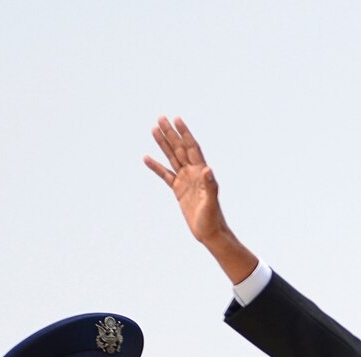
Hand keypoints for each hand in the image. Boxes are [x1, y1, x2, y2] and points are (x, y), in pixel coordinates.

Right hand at [144, 116, 259, 281]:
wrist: (210, 233)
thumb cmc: (213, 219)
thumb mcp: (211, 202)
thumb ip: (210, 186)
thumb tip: (208, 169)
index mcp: (202, 173)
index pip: (192, 148)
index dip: (185, 133)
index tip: (177, 119)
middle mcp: (194, 173)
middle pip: (180, 148)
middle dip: (171, 133)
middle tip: (161, 117)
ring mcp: (185, 180)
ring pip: (172, 158)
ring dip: (163, 144)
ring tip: (154, 129)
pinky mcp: (178, 190)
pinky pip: (165, 175)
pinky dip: (156, 166)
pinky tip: (147, 157)